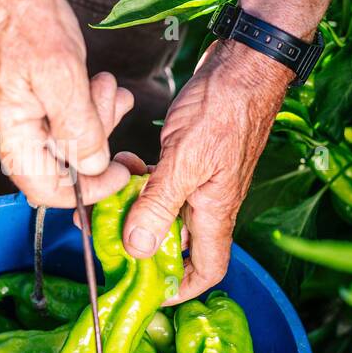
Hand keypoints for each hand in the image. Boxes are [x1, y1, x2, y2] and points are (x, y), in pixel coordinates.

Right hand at [0, 0, 129, 206]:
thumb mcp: (63, 74)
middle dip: (94, 136)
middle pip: (53, 160)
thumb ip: (80, 129)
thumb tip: (93, 168)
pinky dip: (69, 101)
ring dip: (87, 114)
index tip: (119, 172)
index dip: (89, 189)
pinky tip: (87, 79)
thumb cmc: (19, 12)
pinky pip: (40, 112)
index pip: (46, 190)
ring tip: (105, 83)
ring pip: (51, 133)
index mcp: (3, 131)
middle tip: (117, 103)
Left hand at [121, 43, 291, 303]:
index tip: (146, 289)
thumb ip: (160, 205)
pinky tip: (125, 165)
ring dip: (135, 208)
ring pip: (164, 209)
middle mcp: (210, 202)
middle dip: (142, 244)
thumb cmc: (226, 108)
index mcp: (216, 212)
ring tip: (108, 200)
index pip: (206, 269)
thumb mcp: (185, 161)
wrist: (245, 62)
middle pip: (177, 243)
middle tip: (106, 238)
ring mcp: (201, 179)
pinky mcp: (192, 156)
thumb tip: (138, 248)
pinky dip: (141, 179)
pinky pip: (162, 181)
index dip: (179, 287)